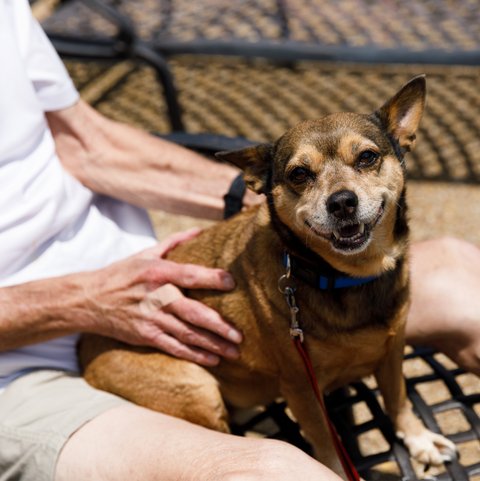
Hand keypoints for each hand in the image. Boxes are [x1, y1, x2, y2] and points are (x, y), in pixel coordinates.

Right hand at [82, 229, 241, 365]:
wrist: (89, 300)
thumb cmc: (122, 274)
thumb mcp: (145, 254)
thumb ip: (174, 242)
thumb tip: (200, 230)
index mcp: (157, 272)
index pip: (188, 274)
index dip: (211, 278)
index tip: (232, 282)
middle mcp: (156, 296)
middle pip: (192, 312)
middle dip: (218, 325)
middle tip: (239, 335)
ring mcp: (151, 319)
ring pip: (187, 334)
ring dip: (212, 344)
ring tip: (234, 351)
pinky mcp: (146, 336)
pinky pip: (174, 347)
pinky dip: (194, 354)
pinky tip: (213, 359)